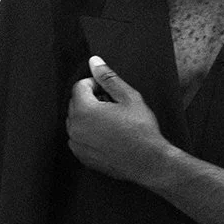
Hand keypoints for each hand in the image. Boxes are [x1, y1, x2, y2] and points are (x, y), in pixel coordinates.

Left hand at [66, 56, 169, 183]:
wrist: (148, 162)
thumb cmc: (141, 130)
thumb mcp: (129, 98)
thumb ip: (108, 78)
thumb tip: (95, 61)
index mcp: (84, 110)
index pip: (80, 86)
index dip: (96, 84)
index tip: (111, 92)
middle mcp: (75, 127)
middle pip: (76, 103)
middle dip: (92, 100)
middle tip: (115, 107)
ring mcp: (77, 144)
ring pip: (77, 121)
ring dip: (90, 117)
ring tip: (113, 122)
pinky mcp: (82, 156)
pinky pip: (80, 137)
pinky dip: (90, 133)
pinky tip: (109, 136)